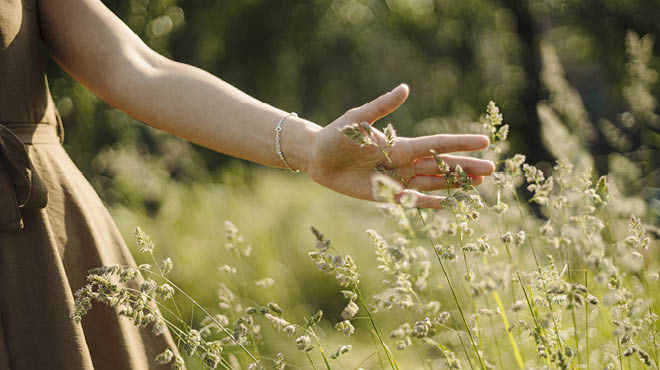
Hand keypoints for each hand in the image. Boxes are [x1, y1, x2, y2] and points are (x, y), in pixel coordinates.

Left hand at [305, 84, 494, 208]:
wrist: (317, 157)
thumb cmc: (337, 135)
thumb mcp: (358, 119)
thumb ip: (382, 107)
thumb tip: (405, 88)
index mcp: (401, 143)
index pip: (437, 144)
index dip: (461, 143)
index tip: (484, 142)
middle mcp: (403, 161)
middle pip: (441, 165)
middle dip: (465, 168)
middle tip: (491, 170)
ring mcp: (396, 179)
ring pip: (431, 183)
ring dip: (453, 184)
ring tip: (477, 185)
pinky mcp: (384, 195)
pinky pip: (410, 201)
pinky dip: (427, 203)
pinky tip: (446, 205)